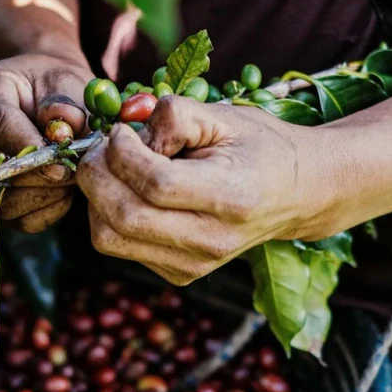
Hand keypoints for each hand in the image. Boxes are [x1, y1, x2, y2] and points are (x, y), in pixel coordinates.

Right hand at [0, 53, 93, 231]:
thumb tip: (64, 130)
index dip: (27, 146)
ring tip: (68, 178)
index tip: (58, 162)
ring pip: (2, 199)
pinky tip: (60, 191)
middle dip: (37, 176)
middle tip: (71, 173)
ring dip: (43, 195)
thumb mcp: (65, 82)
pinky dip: (44, 210)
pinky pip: (15, 219)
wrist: (43, 102)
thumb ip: (66, 103)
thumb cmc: (52, 89)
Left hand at [76, 97, 344, 283]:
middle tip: (101, 149)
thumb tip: (126, 134)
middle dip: (96, 176)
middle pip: (123, 218)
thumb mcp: (224, 116)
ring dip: (96, 199)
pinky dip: (109, 216)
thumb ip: (174, 116)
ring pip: (109, 238)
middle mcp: (211, 241)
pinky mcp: (177, 274)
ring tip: (112, 169)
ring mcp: (192, 265)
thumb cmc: (256, 146)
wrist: (295, 194)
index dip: (123, 154)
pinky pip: (119, 246)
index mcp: (231, 197)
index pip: (156, 185)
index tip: (120, 132)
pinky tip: (128, 192)